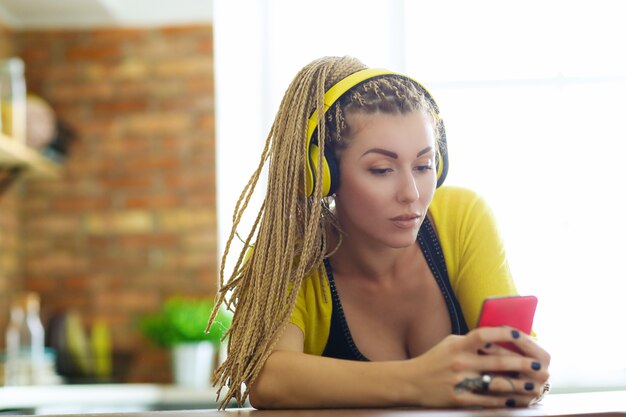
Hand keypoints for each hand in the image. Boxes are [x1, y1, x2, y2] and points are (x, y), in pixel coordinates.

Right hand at [403, 326, 549, 407]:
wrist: (411, 381)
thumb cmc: (434, 360)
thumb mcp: (450, 343)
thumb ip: (471, 341)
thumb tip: (499, 338)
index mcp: (458, 345)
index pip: (483, 335)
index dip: (503, 334)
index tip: (520, 336)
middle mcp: (460, 362)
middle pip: (498, 362)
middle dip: (523, 365)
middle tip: (541, 368)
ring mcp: (460, 382)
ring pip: (497, 384)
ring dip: (519, 386)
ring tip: (535, 387)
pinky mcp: (459, 399)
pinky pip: (487, 401)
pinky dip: (504, 401)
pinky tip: (517, 400)